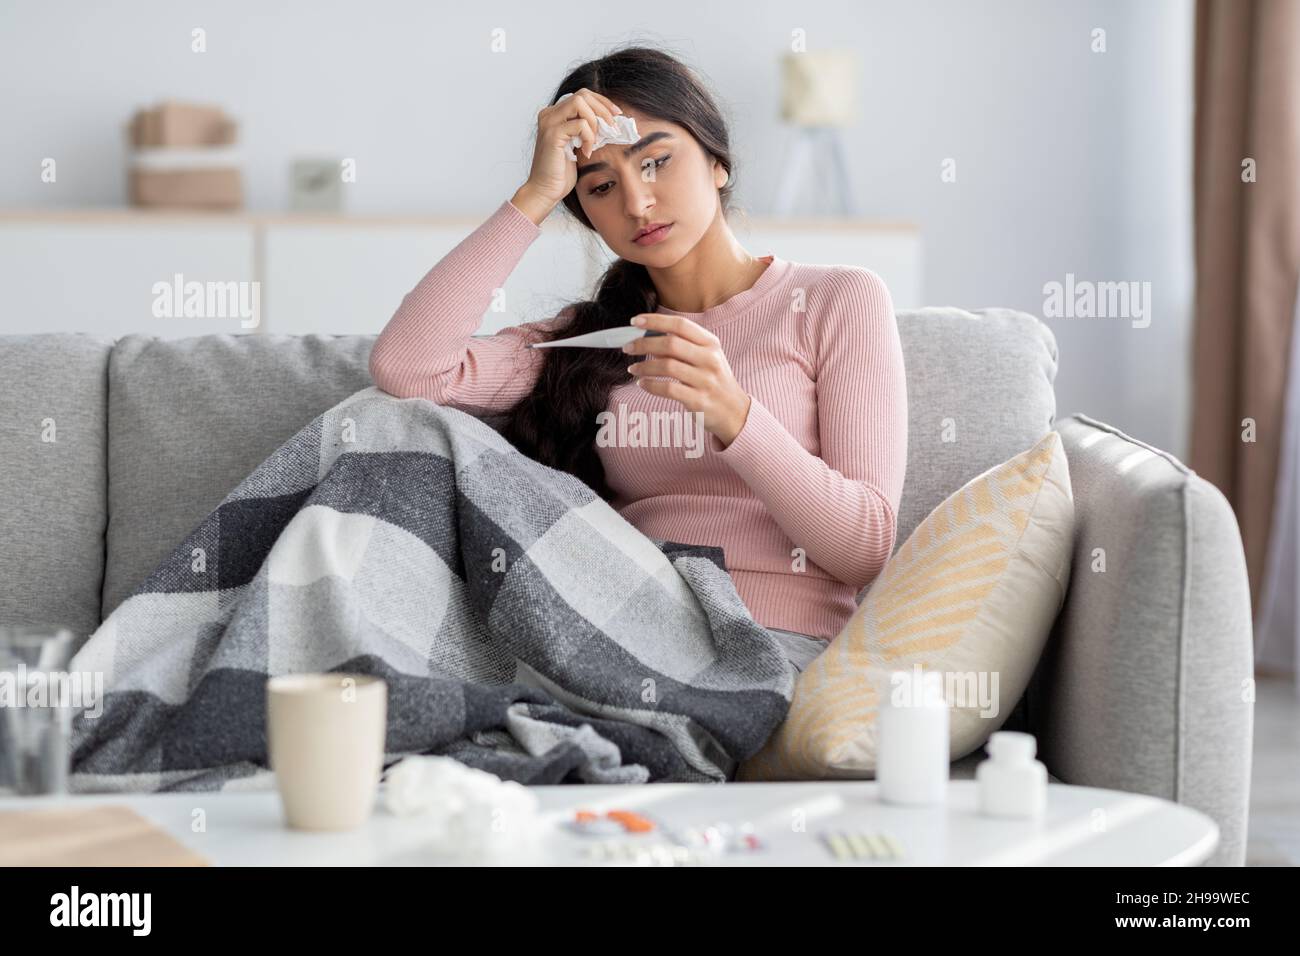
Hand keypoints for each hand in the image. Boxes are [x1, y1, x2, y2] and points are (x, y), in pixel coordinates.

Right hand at [520, 88, 624, 211]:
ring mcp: (549, 122)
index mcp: (554, 114)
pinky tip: (587, 152)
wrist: (545, 190)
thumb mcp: (578, 145)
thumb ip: (587, 129)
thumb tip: (611, 120)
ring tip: (596, 142)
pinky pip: (580, 124)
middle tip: (612, 126)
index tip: (617, 114)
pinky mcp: (552, 134)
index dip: (602, 102)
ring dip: (595, 122)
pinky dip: (589, 137)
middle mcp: (549, 114)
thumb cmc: (561, 172)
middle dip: (603, 108)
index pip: (582, 95)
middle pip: (582, 94)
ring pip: (580, 103)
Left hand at [622, 313, 752, 447]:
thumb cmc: (714, 380)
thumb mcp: (706, 357)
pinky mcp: (698, 400)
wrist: (734, 412)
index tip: (635, 322)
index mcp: (710, 343)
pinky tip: (642, 383)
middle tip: (627, 347)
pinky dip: (650, 385)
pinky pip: (668, 389)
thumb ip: (683, 345)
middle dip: (643, 344)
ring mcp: (705, 381)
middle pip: (670, 343)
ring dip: (644, 366)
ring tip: (632, 369)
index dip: (655, 320)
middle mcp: (710, 359)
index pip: (680, 325)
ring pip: (667, 366)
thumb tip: (647, 335)